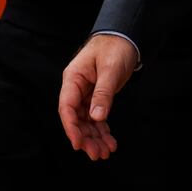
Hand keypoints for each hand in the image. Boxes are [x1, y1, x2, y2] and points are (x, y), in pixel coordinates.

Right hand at [59, 35, 138, 160]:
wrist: (125, 37)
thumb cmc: (115, 47)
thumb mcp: (110, 69)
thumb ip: (103, 93)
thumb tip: (96, 117)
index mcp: (73, 78)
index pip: (66, 107)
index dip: (71, 127)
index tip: (78, 144)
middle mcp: (76, 88)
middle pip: (76, 118)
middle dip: (86, 138)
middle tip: (98, 154)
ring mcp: (85, 94)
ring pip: (86, 121)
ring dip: (95, 138)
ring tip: (106, 152)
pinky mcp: (96, 97)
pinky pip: (96, 118)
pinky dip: (102, 130)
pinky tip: (110, 142)